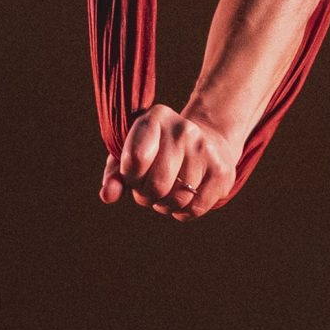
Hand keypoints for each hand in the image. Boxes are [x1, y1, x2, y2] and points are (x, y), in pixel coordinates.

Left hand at [99, 103, 243, 219]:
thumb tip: (107, 195)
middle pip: (157, 186)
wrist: (208, 142)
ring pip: (176, 200)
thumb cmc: (160, 152)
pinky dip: (184, 211)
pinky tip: (185, 196)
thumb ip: (115, 175)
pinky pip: (194, 209)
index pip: (135, 161)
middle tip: (152, 188)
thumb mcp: (133, 154)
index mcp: (156, 117)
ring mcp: (205, 149)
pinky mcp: (222, 171)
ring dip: (166, 205)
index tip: (135, 174)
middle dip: (149, 196)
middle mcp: (183, 129)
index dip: (131, 178)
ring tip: (169, 190)